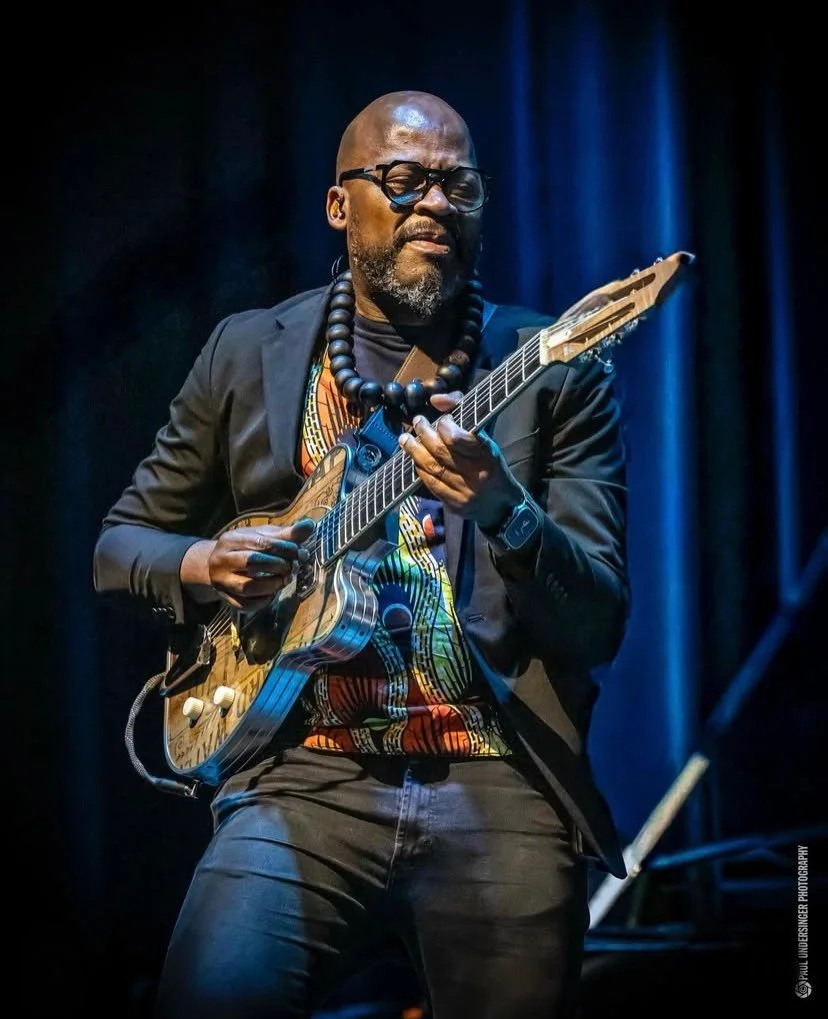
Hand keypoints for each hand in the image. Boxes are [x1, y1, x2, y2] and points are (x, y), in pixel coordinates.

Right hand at [206, 518, 315, 610]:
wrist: (213, 564)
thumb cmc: (244, 547)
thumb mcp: (261, 536)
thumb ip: (286, 534)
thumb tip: (310, 525)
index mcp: (231, 540)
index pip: (262, 542)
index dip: (285, 549)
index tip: (301, 553)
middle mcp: (222, 560)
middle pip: (252, 562)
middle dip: (278, 565)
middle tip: (294, 567)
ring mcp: (221, 582)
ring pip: (247, 587)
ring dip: (273, 585)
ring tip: (286, 579)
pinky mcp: (225, 599)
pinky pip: (246, 605)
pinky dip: (263, 601)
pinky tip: (273, 593)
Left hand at [398, 392, 522, 528]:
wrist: (502, 504)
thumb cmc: (492, 465)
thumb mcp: (487, 438)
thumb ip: (464, 414)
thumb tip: (436, 400)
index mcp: (488, 454)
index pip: (458, 438)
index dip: (444, 425)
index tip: (441, 419)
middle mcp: (477, 473)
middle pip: (441, 451)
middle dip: (424, 433)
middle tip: (418, 422)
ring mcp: (465, 491)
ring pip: (433, 467)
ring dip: (415, 450)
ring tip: (406, 438)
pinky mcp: (455, 504)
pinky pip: (431, 483)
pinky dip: (420, 469)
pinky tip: (414, 458)